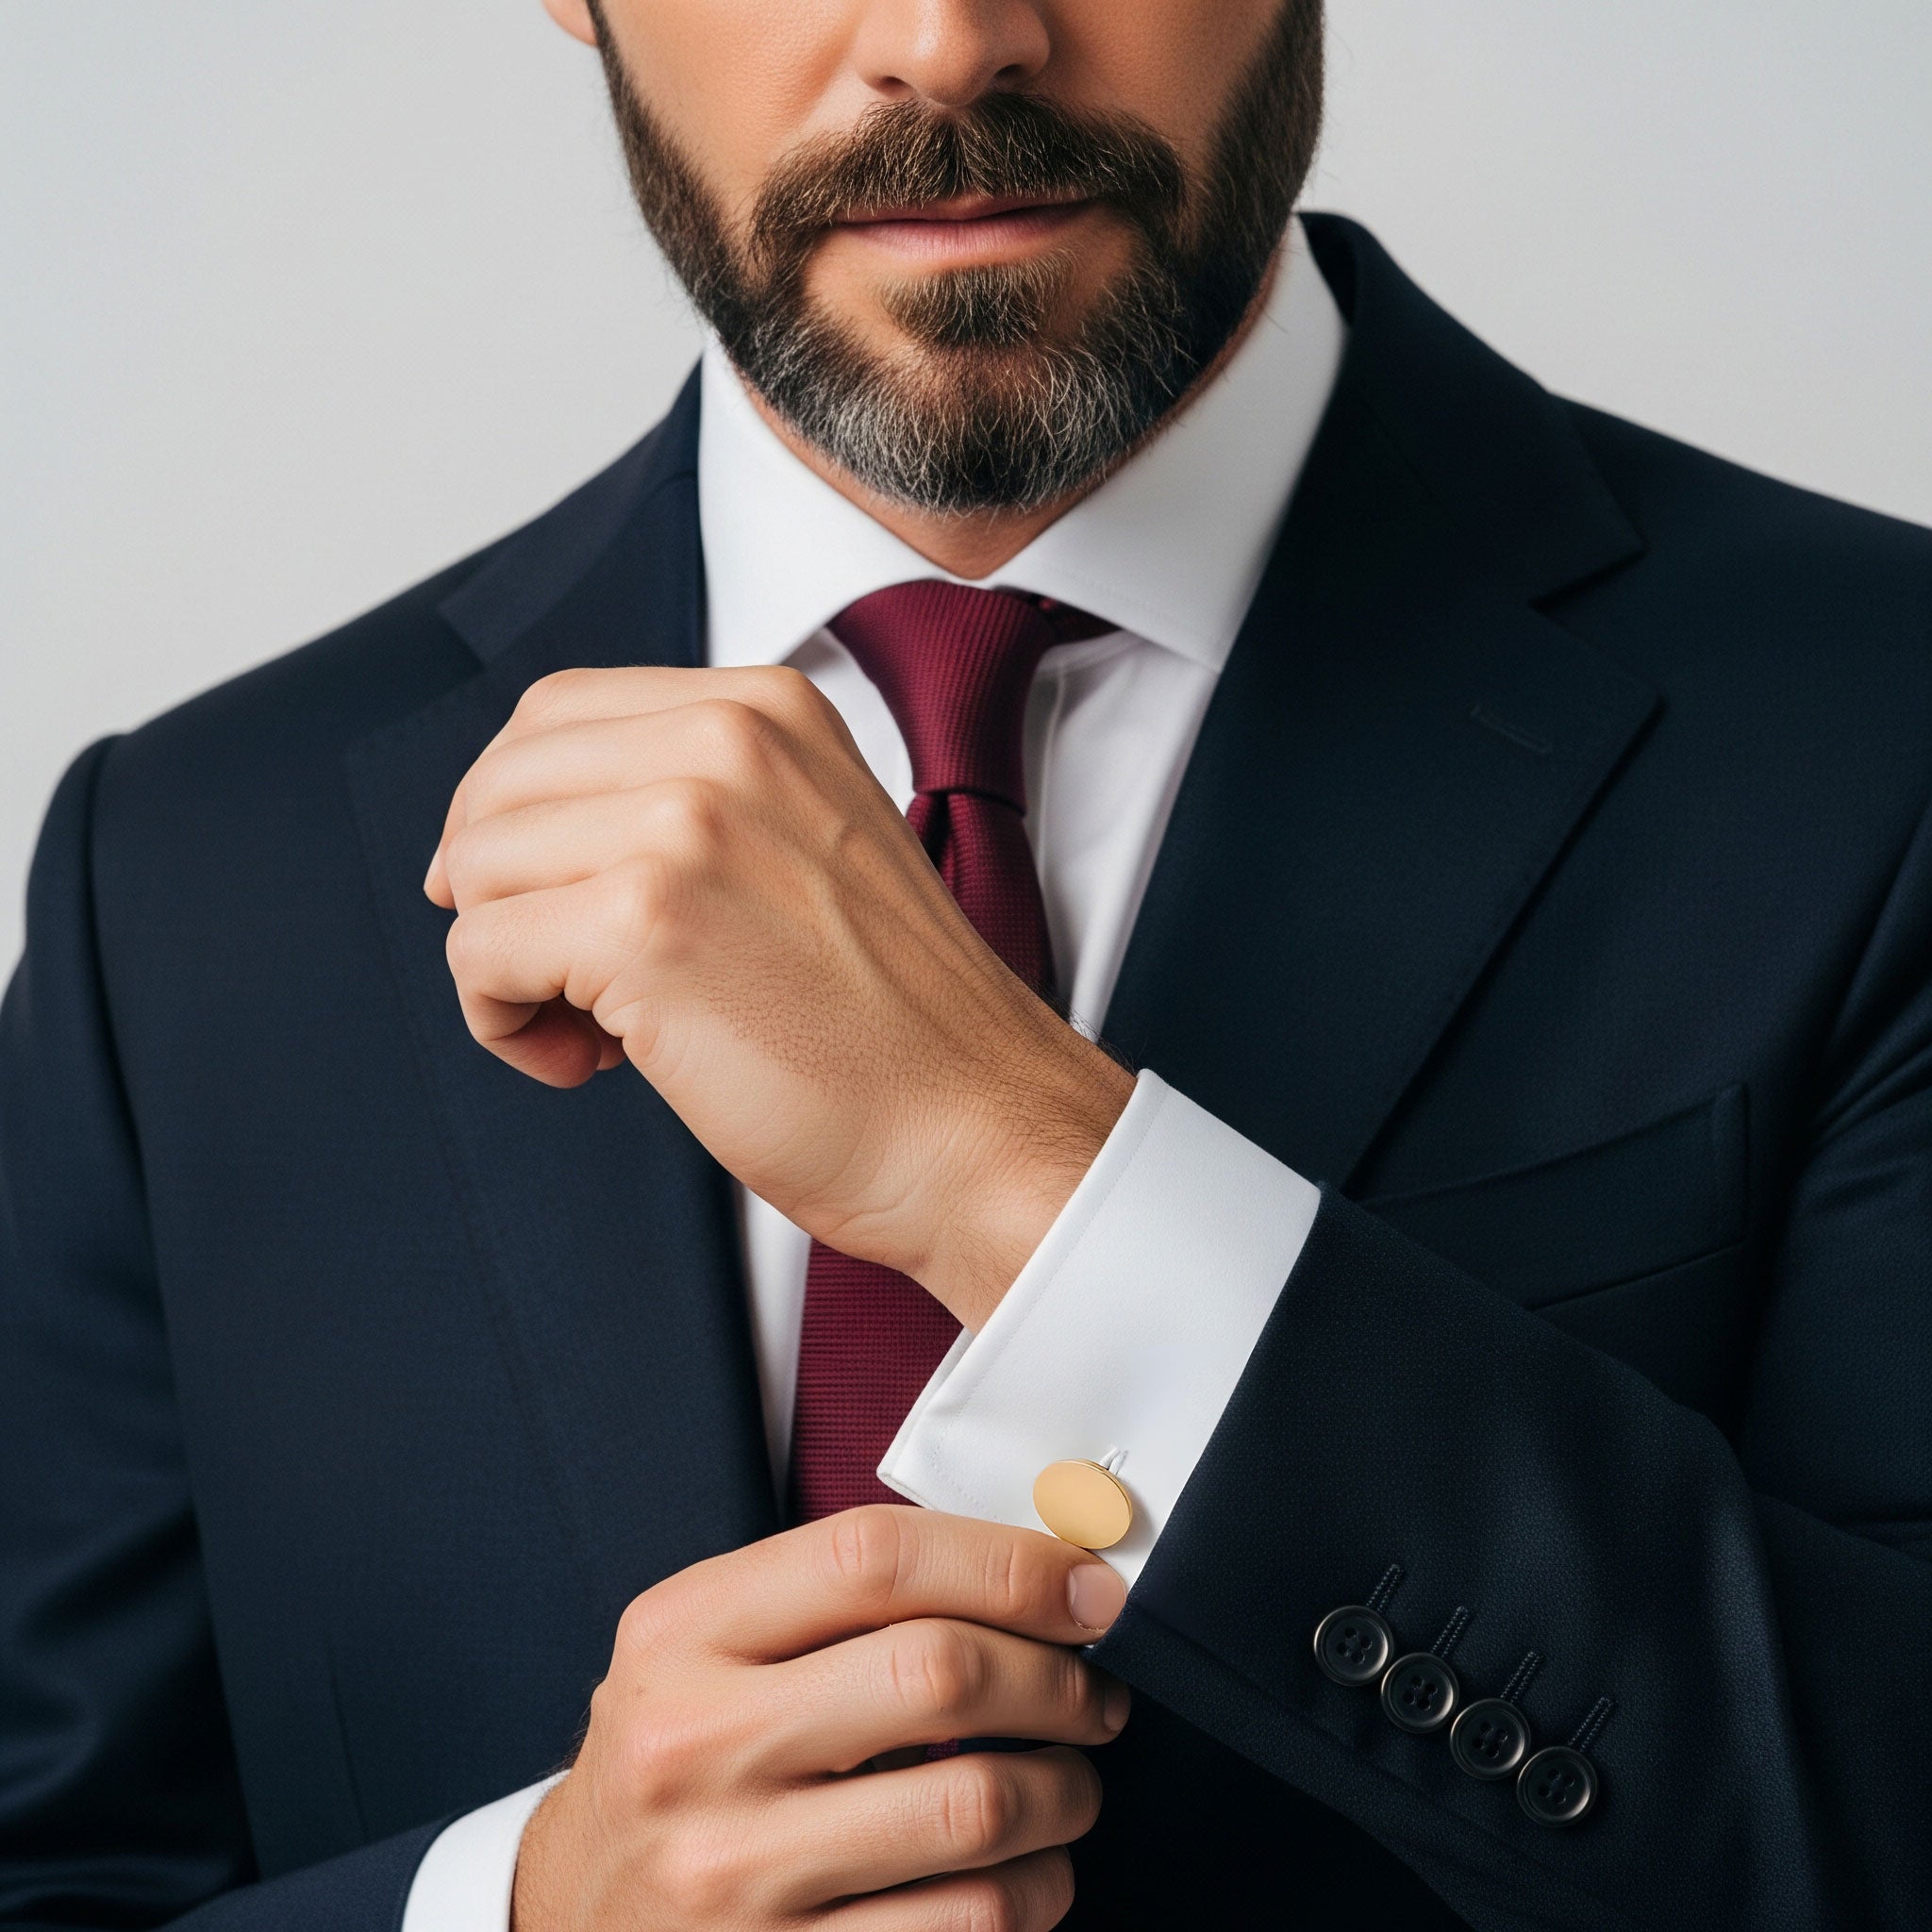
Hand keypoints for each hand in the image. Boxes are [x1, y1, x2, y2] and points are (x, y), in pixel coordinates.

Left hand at [424, 667, 1132, 1328]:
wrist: (974, 1126)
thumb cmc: (893, 1022)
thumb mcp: (810, 841)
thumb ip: (694, 801)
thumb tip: (515, 830)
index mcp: (766, 710)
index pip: (553, 715)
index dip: (511, 811)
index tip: (536, 895)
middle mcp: (726, 741)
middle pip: (497, 786)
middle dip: (498, 892)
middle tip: (564, 978)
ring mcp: (684, 825)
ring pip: (473, 868)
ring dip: (504, 964)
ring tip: (598, 1029)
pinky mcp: (643, 925)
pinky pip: (478, 954)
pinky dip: (505, 1023)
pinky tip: (595, 1063)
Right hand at [511, 1506, 1128, 1931]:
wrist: (574, 1914)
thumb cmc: (681, 1753)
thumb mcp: (708, 1645)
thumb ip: (838, 1595)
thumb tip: (1038, 1571)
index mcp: (682, 1633)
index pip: (873, 1557)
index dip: (1009, 1562)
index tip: (1086, 1588)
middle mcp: (696, 1746)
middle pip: (939, 1673)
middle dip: (1058, 1677)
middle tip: (1094, 1689)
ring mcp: (735, 1873)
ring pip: (975, 1808)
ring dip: (1066, 1788)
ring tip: (1071, 1779)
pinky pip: (969, 1925)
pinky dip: (1036, 1888)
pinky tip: (1033, 1866)